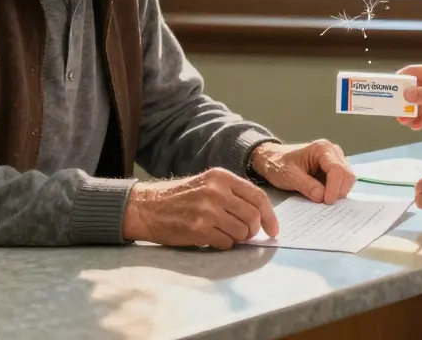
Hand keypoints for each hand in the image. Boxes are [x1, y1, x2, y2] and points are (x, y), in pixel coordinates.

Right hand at [123, 168, 278, 249]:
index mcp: (221, 177)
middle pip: (253, 216)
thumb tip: (260, 215)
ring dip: (238, 239)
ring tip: (225, 234)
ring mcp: (208, 210)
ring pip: (242, 232)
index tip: (273, 229)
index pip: (258, 196)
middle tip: (246, 235)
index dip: (270, 216)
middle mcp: (217, 191)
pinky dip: (224, 244)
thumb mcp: (208, 184)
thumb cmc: (180, 198)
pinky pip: (226, 243)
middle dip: (253, 230)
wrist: (147, 207)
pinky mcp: (198, 229)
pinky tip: (213, 238)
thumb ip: (233, 194)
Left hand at [251, 140, 356, 203]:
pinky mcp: (335, 169)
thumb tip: (322, 197)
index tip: (326, 202)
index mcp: (322, 148)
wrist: (273, 159)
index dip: (334, 188)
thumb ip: (306, 186)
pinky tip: (324, 195)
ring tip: (323, 199)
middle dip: (338, 191)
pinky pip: (342, 182)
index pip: (337, 169)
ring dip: (338, 192)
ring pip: (347, 179)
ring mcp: (336, 160)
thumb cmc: (279, 164)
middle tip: (324, 203)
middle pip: (347, 175)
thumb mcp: (289, 176)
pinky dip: (336, 191)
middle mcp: (333, 151)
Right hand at [396, 64, 421, 144]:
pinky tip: (414, 127)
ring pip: (415, 106)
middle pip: (412, 90)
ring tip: (403, 121)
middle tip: (392, 107)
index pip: (414, 72)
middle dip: (402, 99)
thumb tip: (407, 93)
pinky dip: (417, 122)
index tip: (389, 87)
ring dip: (407, 113)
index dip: (401, 78)